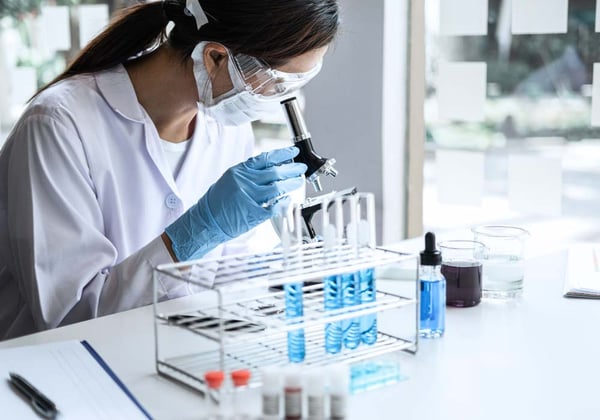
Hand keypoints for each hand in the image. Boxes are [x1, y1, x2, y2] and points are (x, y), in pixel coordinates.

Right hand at [165, 146, 306, 260]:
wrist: (205, 221)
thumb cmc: (217, 202)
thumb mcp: (230, 180)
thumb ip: (249, 174)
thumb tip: (270, 169)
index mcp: (240, 172)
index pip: (266, 159)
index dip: (282, 155)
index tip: (293, 152)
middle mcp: (245, 182)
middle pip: (275, 172)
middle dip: (292, 169)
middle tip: (301, 168)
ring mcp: (250, 198)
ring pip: (278, 188)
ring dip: (291, 184)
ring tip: (299, 181)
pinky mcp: (254, 213)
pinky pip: (274, 206)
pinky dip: (283, 203)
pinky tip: (289, 200)